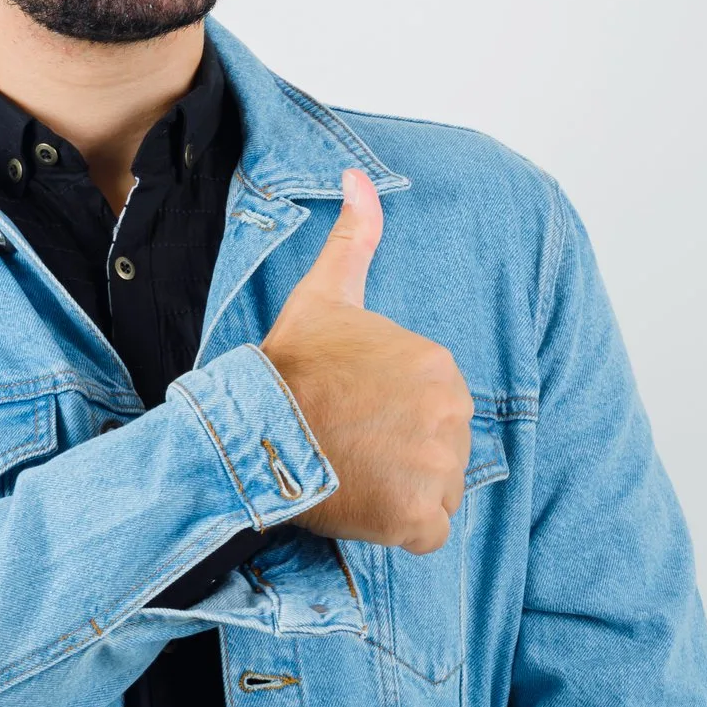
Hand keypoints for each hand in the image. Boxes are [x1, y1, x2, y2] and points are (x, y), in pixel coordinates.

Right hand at [260, 169, 471, 553]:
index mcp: (439, 363)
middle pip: (439, 447)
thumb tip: (359, 175)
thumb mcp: (326, 293)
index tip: (350, 411)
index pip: (432, 404)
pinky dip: (399, 528)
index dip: (390, 414)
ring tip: (351, 472)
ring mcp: (438, 466)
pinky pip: (427, 531)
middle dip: (399, 452)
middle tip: (348, 445)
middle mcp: (451, 412)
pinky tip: (363, 504)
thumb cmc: (288, 365)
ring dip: (399, 490)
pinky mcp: (420, 517)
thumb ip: (355, 235)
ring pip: (434, 488)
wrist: (254, 427)